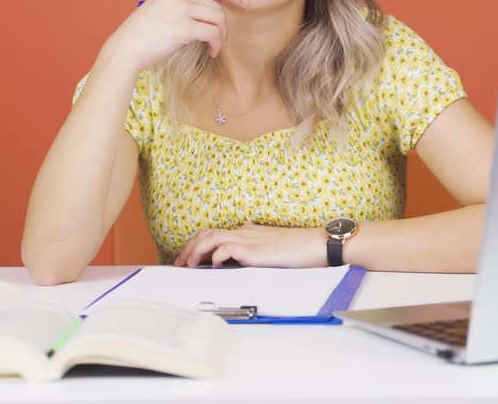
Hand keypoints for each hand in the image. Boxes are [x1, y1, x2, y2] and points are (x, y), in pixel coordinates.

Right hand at [99, 0, 244, 72]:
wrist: (127, 47)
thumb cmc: (146, 31)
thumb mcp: (163, 5)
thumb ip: (186, 1)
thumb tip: (219, 8)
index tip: (243, 4)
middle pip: (217, 6)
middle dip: (222, 25)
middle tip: (219, 40)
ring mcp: (182, 7)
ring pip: (218, 20)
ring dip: (221, 36)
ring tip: (214, 47)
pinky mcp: (185, 27)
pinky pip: (214, 34)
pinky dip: (217, 44)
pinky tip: (211, 51)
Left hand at [173, 223, 326, 268]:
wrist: (318, 244)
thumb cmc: (300, 250)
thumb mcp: (271, 251)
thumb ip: (254, 254)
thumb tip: (238, 265)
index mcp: (247, 232)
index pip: (214, 234)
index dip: (197, 245)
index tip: (187, 258)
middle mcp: (245, 232)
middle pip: (207, 233)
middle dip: (189, 247)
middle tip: (179, 263)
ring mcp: (249, 239)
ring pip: (212, 237)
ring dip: (196, 250)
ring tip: (188, 264)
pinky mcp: (255, 250)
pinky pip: (228, 248)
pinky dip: (216, 255)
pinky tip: (213, 265)